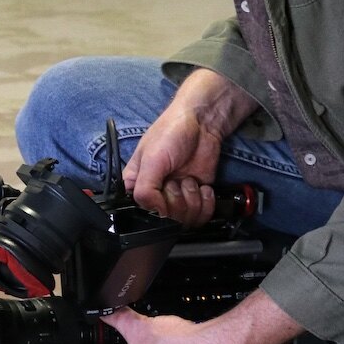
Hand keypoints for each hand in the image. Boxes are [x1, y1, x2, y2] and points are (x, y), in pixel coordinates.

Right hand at [124, 69, 255, 226]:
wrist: (203, 123)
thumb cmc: (171, 133)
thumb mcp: (151, 160)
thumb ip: (145, 190)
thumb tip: (156, 214)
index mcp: (137, 184)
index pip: (142, 212)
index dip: (156, 209)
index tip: (164, 194)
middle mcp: (156, 193)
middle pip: (166, 220)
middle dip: (177, 202)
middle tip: (177, 181)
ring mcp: (178, 195)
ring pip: (185, 220)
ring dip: (192, 201)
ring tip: (190, 181)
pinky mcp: (197, 196)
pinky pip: (202, 216)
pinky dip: (206, 204)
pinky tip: (203, 188)